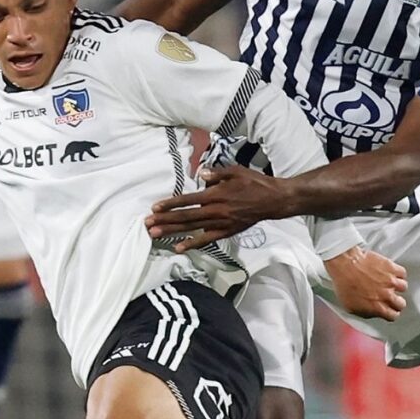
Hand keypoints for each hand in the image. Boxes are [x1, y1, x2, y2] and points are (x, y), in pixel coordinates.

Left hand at [146, 165, 293, 251]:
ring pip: (191, 229)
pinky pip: (207, 239)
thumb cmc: (254, 182)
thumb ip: (216, 173)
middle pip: (185, 217)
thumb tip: (200, 174)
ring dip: (172, 232)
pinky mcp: (226, 232)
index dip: (170, 204)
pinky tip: (178, 248)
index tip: (154, 207)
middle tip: (146, 224)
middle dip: (164, 220)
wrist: (272, 200)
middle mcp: (215, 211)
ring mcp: (220, 223)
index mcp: (215, 194)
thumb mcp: (235, 171)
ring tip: (155, 234)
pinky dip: (192, 244)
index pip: (187, 200)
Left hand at [325, 245, 407, 320]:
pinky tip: (391, 273)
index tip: (389, 310)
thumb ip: (366, 312)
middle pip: (401, 303)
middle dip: (396, 302)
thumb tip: (372, 313)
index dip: (391, 313)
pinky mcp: (391, 268)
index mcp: (378, 307)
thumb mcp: (350, 307)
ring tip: (389, 283)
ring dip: (397, 286)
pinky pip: (402, 273)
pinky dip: (398, 273)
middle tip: (391, 297)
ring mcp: (390, 281)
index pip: (393, 316)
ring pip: (403, 287)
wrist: (345, 264)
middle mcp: (387, 296)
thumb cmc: (344, 284)